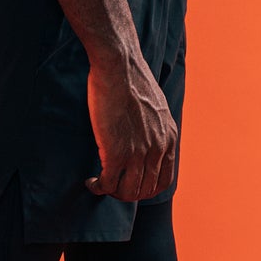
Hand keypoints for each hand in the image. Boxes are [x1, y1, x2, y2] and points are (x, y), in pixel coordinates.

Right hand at [85, 48, 177, 201]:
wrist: (119, 66)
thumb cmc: (131, 78)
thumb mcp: (155, 105)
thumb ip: (154, 125)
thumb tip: (145, 134)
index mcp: (169, 138)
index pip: (164, 180)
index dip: (146, 188)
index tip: (131, 184)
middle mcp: (158, 149)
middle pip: (146, 190)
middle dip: (127, 193)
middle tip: (111, 186)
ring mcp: (138, 153)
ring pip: (128, 192)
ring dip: (112, 193)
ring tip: (100, 185)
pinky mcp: (116, 153)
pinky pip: (108, 184)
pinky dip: (98, 188)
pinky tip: (91, 182)